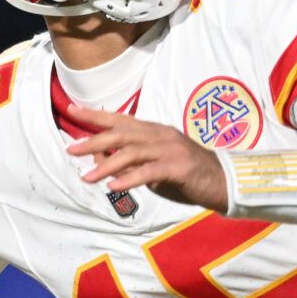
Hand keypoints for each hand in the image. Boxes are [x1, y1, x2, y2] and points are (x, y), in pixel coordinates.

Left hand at [62, 102, 226, 208]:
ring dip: (107, 166)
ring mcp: (171, 150)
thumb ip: (130, 162)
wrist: (224, 183)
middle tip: (72, 149)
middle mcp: (161, 135)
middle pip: (122, 135)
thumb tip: (100, 160)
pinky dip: (130, 179)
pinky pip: (149, 172)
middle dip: (94, 141)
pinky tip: (114, 186)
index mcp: (155, 132)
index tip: (72, 111)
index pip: (121, 120)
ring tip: (88, 177)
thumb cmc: (187, 176)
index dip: (96, 116)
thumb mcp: (154, 167)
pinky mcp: (179, 167)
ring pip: (132, 153)